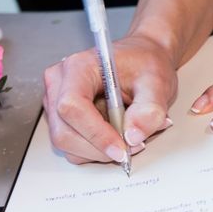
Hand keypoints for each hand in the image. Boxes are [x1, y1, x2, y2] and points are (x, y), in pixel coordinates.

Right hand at [43, 35, 176, 163]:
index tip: (121, 148)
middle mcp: (60, 82)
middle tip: (130, 147)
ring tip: (125, 137)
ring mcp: (56, 100)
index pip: (73, 106)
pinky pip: (71, 145)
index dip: (95, 133)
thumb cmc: (143, 63)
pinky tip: (113, 135)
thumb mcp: (156, 82)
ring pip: (65, 142)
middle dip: (98, 148)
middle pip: (64, 131)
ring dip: (97, 151)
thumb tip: (133, 136)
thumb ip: (150, 109)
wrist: (141, 60)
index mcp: (79, 67)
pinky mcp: (60, 116)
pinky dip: (94, 149)